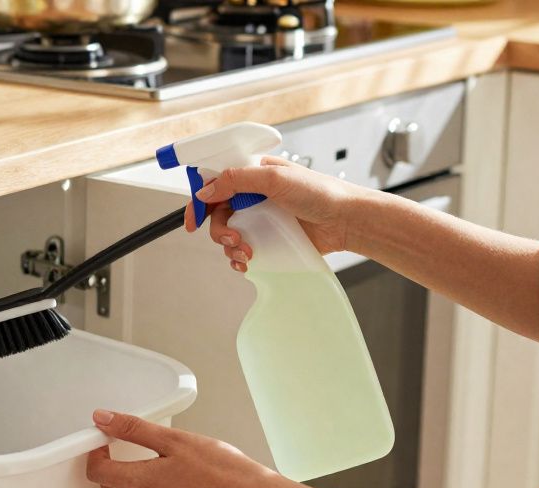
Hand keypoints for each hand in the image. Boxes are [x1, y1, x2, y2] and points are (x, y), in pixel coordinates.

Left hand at [85, 409, 278, 487]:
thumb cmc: (222, 471)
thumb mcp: (174, 439)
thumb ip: (133, 429)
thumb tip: (104, 420)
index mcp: (140, 484)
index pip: (97, 472)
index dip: (95, 454)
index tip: (103, 442)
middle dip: (108, 469)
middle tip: (120, 450)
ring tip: (140, 469)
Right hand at [183, 156, 369, 272]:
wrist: (345, 221)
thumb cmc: (320, 193)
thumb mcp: (274, 178)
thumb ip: (236, 180)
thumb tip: (206, 191)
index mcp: (252, 174)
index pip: (215, 184)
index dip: (199, 201)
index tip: (192, 220)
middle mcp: (253, 195)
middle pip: (217, 214)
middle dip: (218, 230)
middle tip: (233, 240)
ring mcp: (260, 218)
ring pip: (227, 235)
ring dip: (229, 247)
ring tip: (246, 253)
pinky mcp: (268, 239)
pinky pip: (242, 250)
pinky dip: (239, 258)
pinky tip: (247, 262)